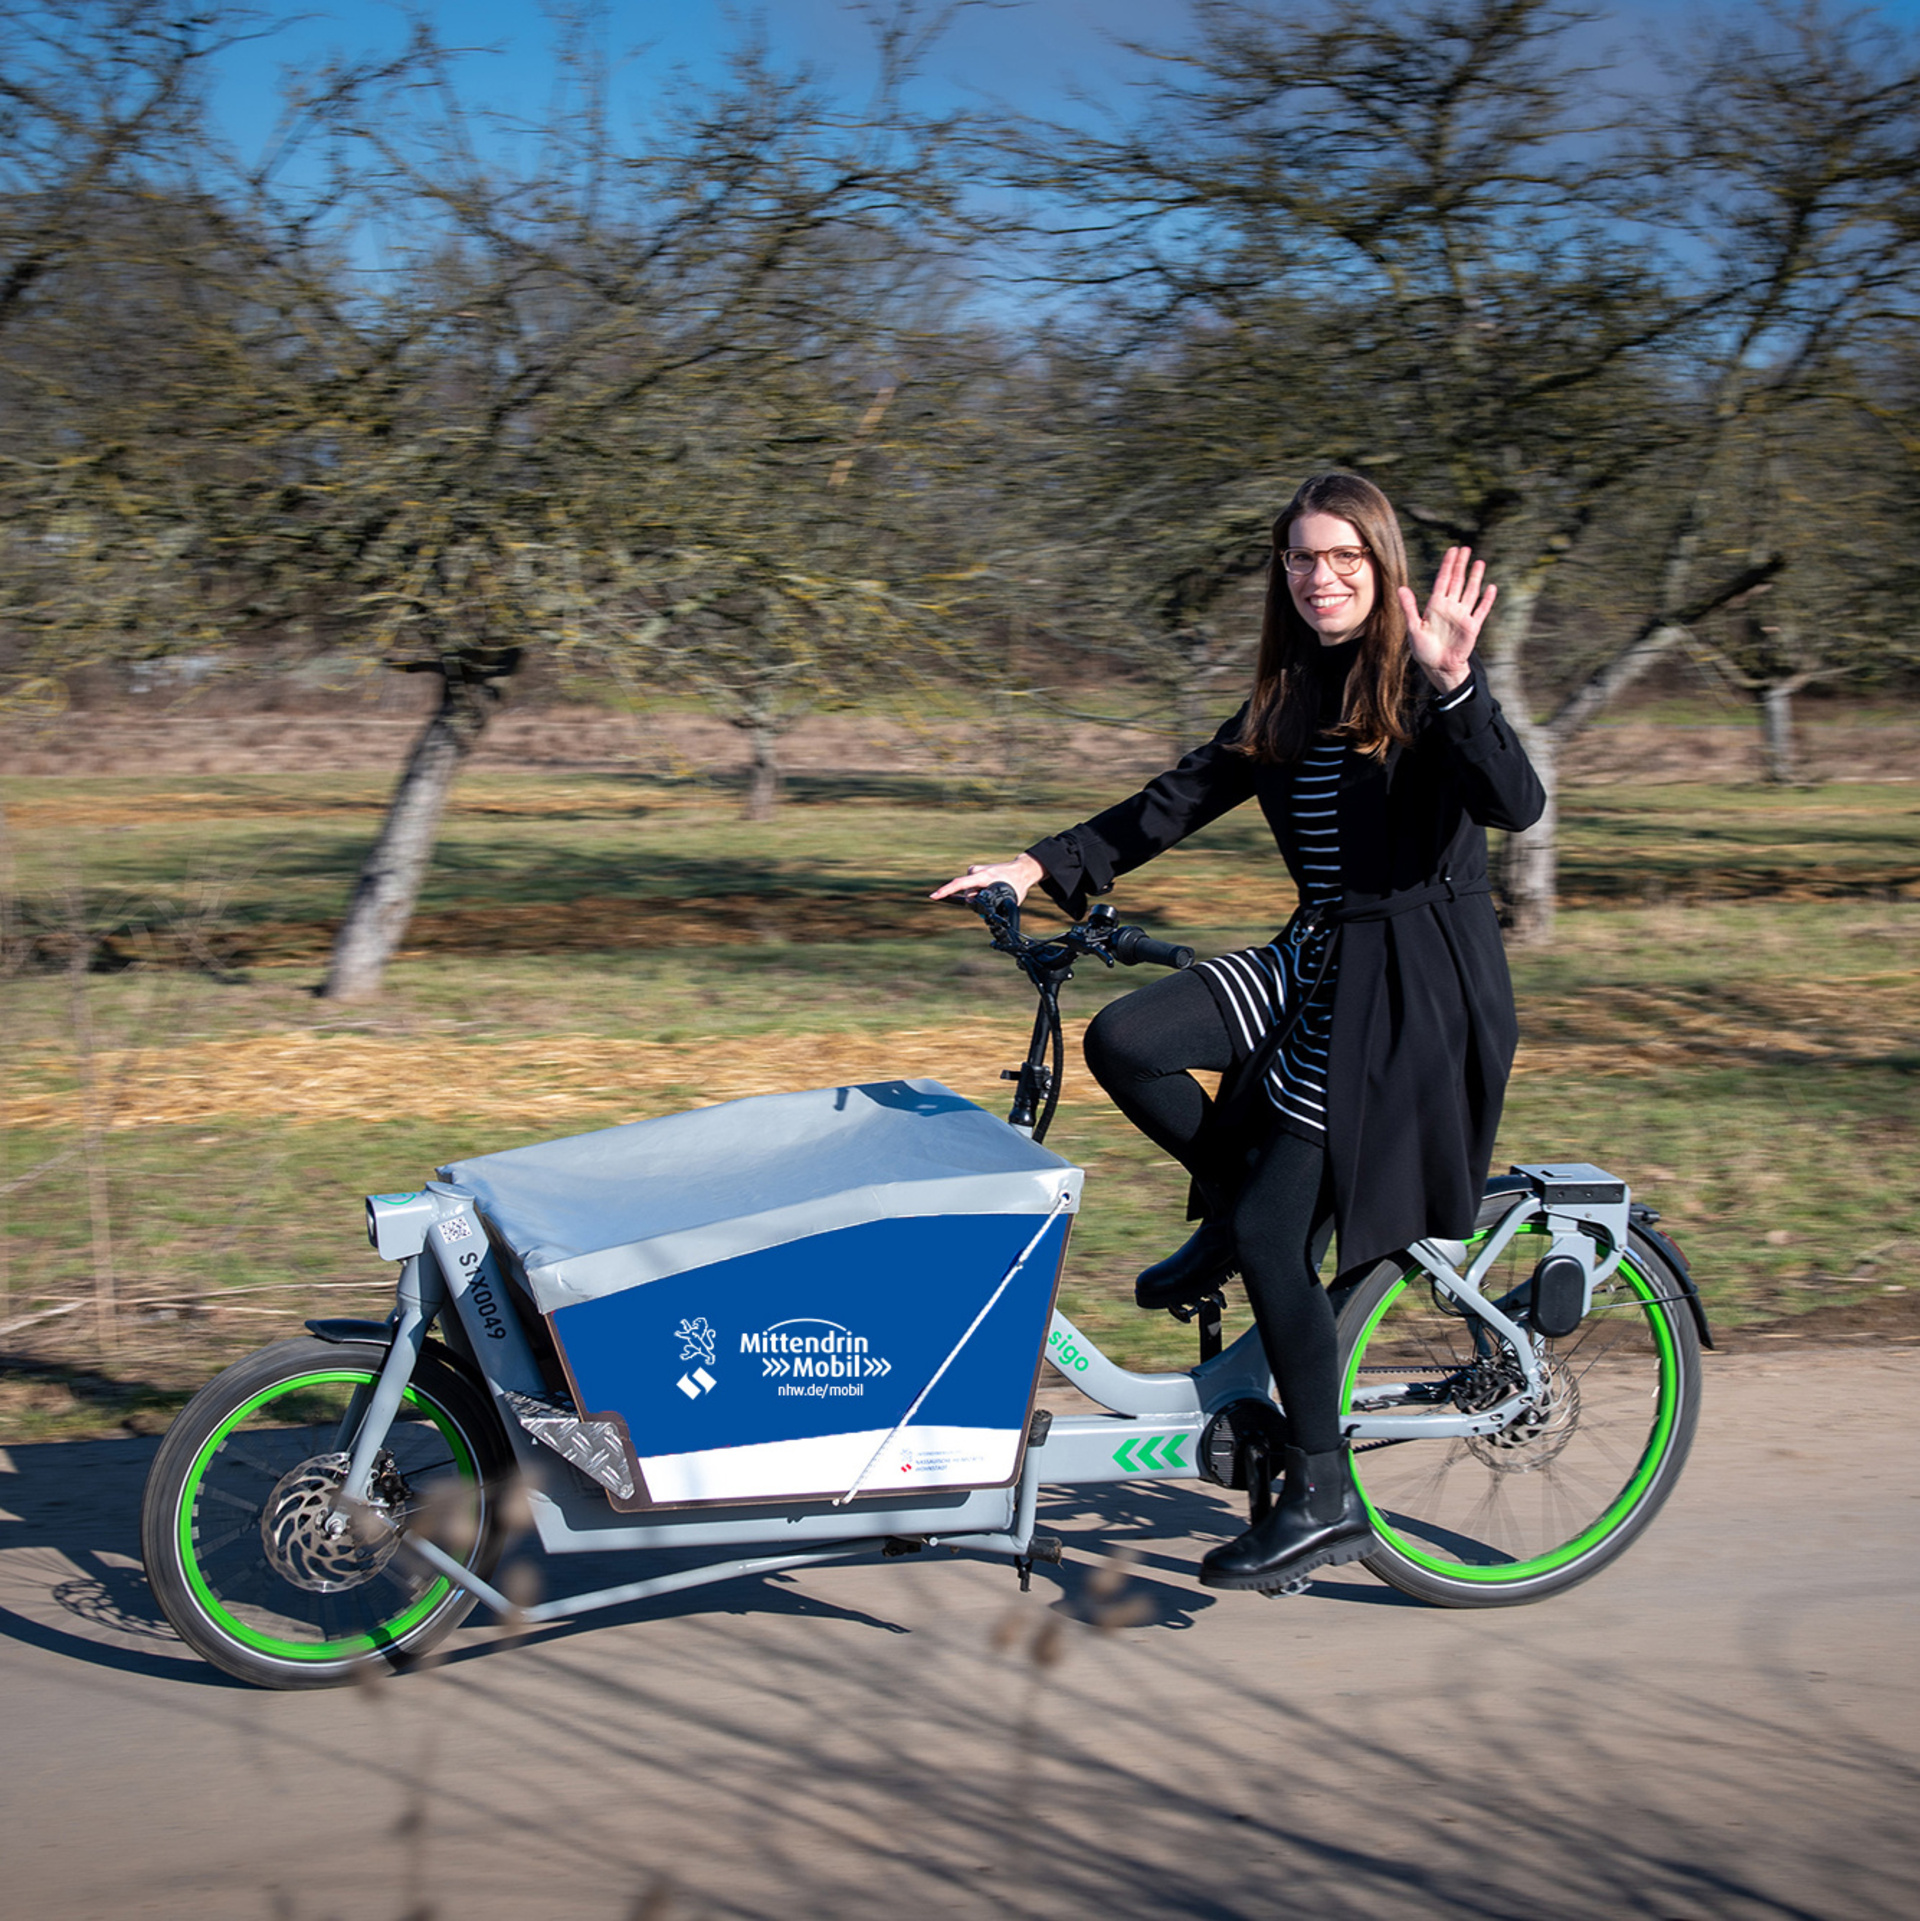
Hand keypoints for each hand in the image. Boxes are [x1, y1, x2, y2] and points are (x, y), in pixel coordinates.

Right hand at [929, 852, 1044, 903]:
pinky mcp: (975, 871)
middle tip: (992, 900)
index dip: (946, 891)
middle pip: (967, 893)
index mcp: (983, 876)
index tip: (934, 896)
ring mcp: (974, 870)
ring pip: (969, 890)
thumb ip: (997, 908)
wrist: (1020, 870)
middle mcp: (976, 871)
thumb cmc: (1016, 883)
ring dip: (978, 895)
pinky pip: (971, 886)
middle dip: (975, 901)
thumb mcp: (1010, 899)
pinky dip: (978, 890)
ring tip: (994, 890)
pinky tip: (988, 888)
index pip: (960, 884)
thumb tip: (984, 915)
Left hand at [1397, 546, 1497, 693]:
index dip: (1448, 565)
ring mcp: (1462, 615)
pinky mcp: (1473, 626)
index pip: (1443, 580)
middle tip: (1466, 548)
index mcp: (1435, 605)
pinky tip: (1491, 587)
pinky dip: (1487, 599)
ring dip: (1475, 577)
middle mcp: (1450, 607)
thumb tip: (1401, 588)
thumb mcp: (1413, 627)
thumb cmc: (1423, 650)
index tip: (1452, 550)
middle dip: (1461, 565)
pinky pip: (1481, 610)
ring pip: (1471, 591)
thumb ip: (1409, 608)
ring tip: (1479, 562)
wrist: (1438, 667)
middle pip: (1457, 581)